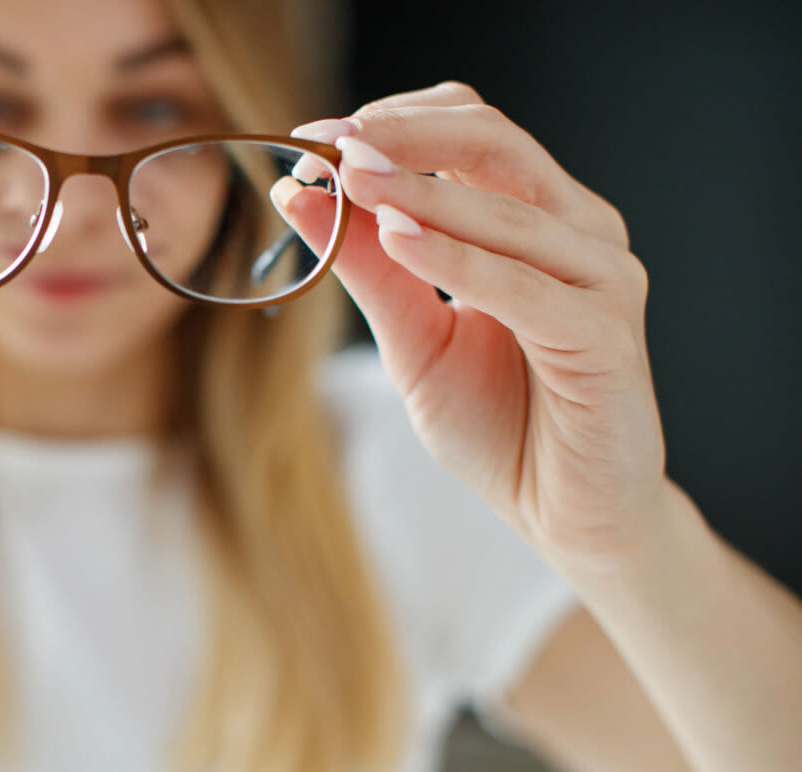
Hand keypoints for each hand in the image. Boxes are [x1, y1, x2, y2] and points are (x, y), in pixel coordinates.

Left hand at [282, 81, 667, 564]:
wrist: (564, 513)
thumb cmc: (498, 423)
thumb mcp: (412, 338)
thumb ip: (367, 266)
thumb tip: (299, 193)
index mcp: (532, 221)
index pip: (468, 132)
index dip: (391, 123)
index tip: (312, 137)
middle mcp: (576, 231)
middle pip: (494, 143)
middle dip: (403, 137)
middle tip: (329, 143)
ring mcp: (601, 276)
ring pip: (507, 207)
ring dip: (418, 189)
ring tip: (348, 179)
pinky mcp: (606, 332)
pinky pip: (523, 284)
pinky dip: (457, 258)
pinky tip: (399, 238)